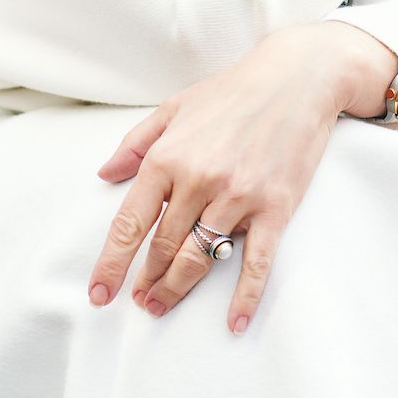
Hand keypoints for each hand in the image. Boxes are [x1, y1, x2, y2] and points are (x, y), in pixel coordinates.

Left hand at [85, 26, 347, 334]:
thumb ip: (137, 142)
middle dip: (147, 280)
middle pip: (164, 247)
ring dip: (177, 289)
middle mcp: (199, 180)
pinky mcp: (274, 207)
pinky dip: (244, 296)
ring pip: (199, 259)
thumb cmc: (235, 89)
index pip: (130, 223)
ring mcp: (238, 196)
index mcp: (169, 156)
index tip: (100, 291)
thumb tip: (105, 173)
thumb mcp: (177, 106)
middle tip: (139, 301)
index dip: (112, 263)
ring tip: (163, 305)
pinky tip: (234, 322)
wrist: (298, 76)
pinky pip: (256, 262)